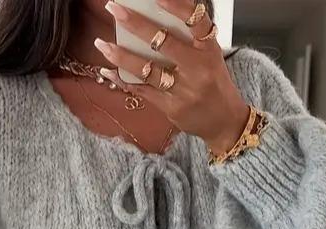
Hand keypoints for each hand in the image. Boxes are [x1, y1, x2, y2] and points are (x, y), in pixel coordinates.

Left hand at [96, 0, 250, 153]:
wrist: (224, 120)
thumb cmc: (213, 82)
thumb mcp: (209, 55)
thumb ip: (188, 38)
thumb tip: (154, 16)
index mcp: (208, 49)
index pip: (195, 22)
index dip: (176, 7)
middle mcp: (197, 69)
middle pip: (164, 43)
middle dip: (136, 24)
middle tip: (114, 9)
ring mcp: (183, 90)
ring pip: (147, 70)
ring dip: (121, 56)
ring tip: (102, 44)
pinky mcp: (171, 107)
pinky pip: (142, 90)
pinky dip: (123, 80)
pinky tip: (108, 71)